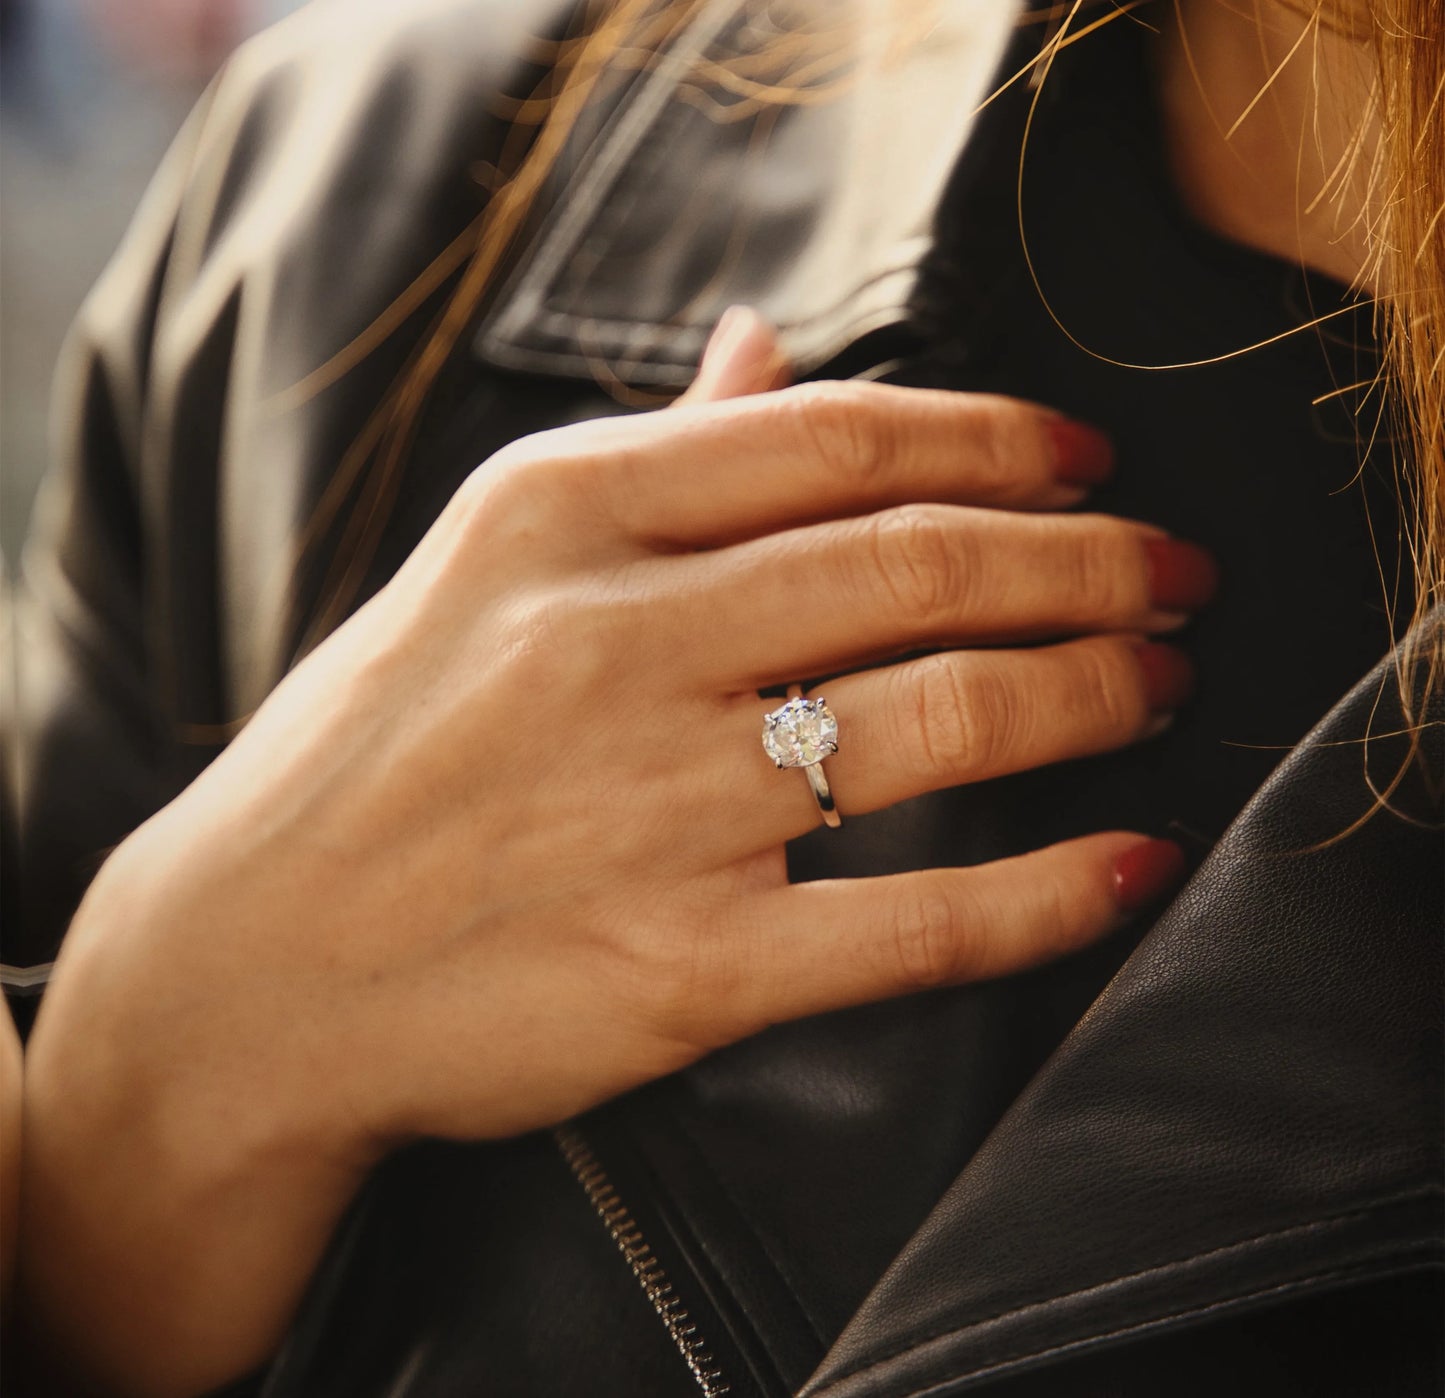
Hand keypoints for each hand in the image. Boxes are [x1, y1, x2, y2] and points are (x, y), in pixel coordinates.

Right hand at [23, 309, 1210, 1393]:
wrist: (252, 967)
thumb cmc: (371, 754)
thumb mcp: (481, 564)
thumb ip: (645, 450)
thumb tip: (769, 344)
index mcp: (559, 517)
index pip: (840, 440)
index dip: (1001, 439)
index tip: (1087, 460)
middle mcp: (612, 644)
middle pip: (924, 563)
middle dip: (1090, 559)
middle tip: (1173, 572)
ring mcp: (652, 809)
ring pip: (947, 717)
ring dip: (1095, 689)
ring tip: (1161, 679)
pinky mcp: (684, 970)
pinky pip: (917, 923)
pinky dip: (1050, 894)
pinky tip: (1130, 864)